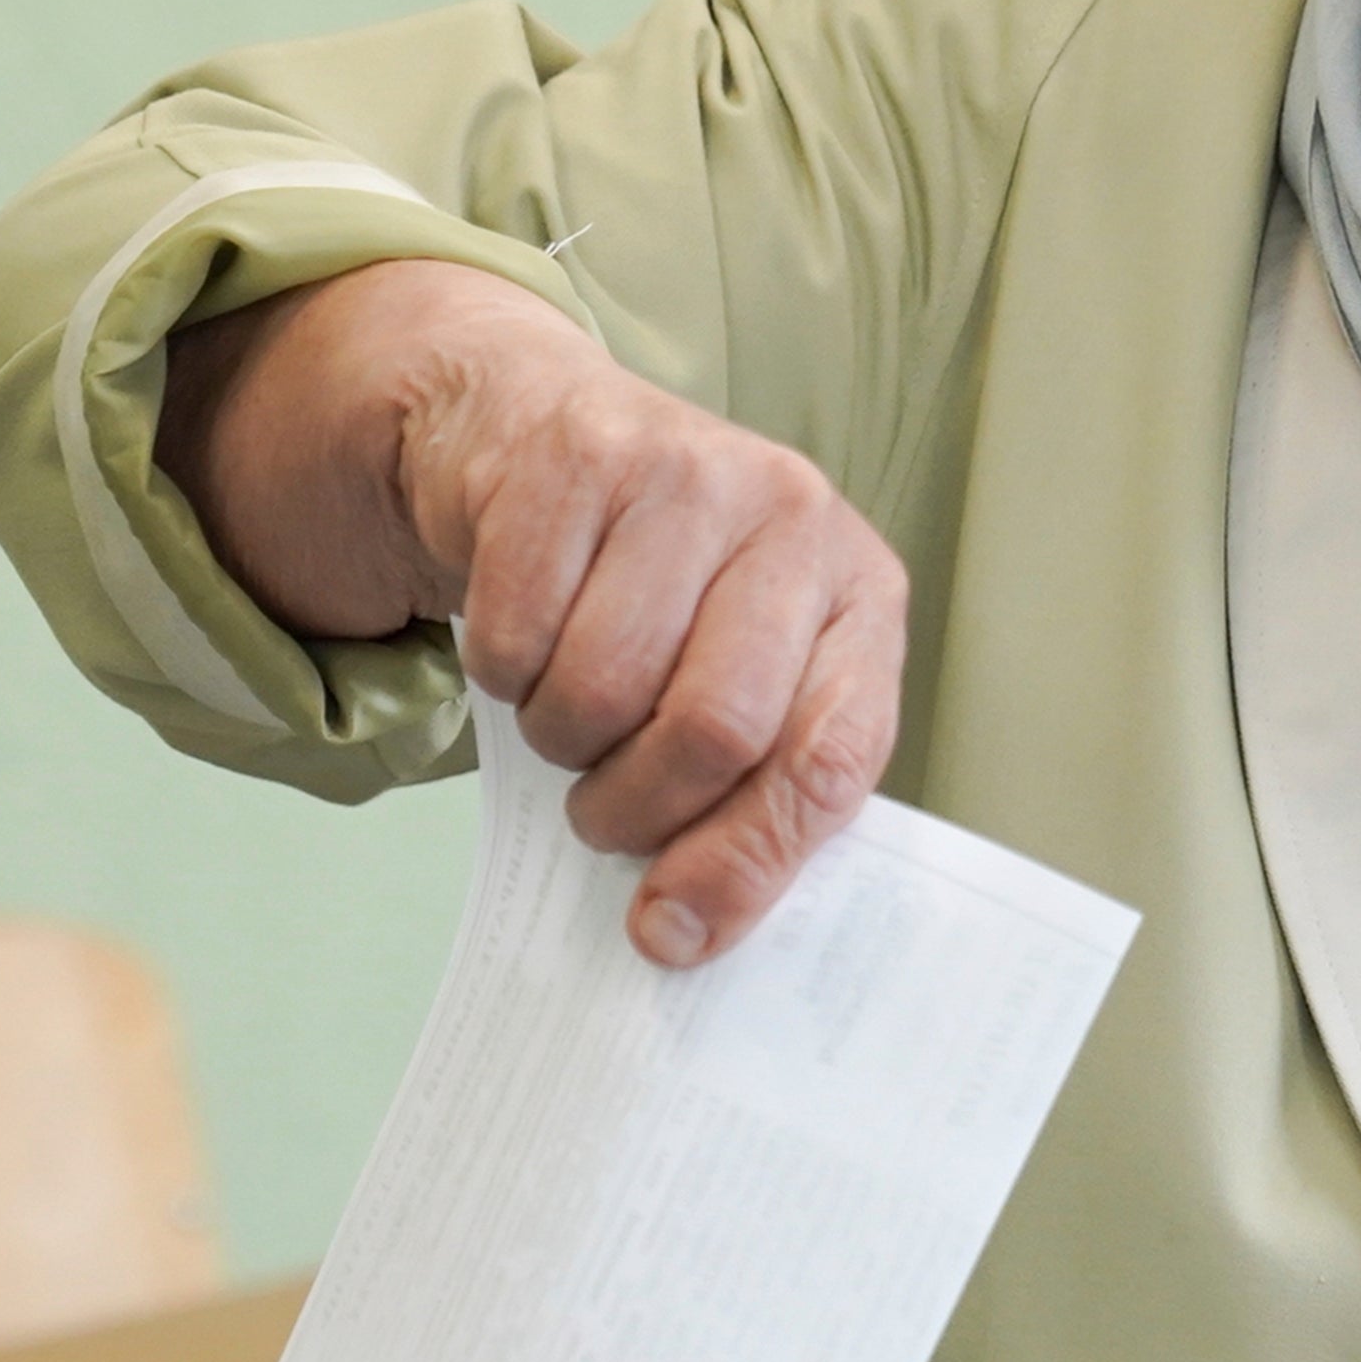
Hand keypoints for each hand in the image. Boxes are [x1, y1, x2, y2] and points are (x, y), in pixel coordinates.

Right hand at [161, 259, 903, 965]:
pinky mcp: (575, 456)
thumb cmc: (656, 587)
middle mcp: (793, 517)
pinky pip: (515, 633)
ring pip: (602, 688)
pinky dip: (501, 671)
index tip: (675, 928)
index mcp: (859, 594)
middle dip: (636, 807)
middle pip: (716, 729)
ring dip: (560, 737)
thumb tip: (676, 930)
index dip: (749, 859)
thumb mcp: (737, 676)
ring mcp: (686, 473)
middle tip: (604, 812)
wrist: (538, 431)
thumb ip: (744, 793)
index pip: (831, 756)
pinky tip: (525, 633)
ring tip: (570, 706)